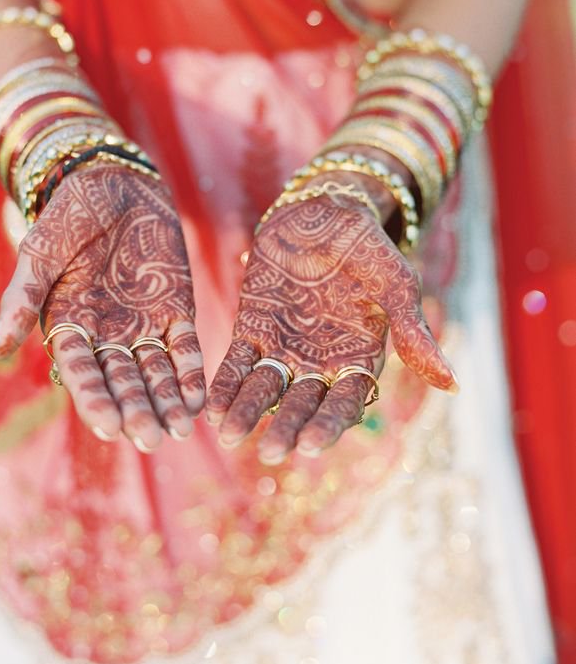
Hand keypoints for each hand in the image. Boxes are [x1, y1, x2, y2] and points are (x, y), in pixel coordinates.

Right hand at [0, 164, 205, 450]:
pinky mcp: (174, 311)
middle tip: (151, 439)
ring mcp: (142, 326)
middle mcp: (106, 336)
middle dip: (137, 410)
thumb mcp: (40, 254)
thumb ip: (22, 300)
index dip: (95, 399)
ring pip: (155, 373)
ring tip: (180, 431)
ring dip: (166, 402)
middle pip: (122, 382)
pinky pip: (184, 348)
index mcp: (69, 329)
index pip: (82, 374)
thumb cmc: (68, 216)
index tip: (109, 426)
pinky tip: (199, 399)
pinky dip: (190, 373)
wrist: (114, 182)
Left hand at [207, 191, 456, 464]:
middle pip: (302, 404)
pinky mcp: (251, 329)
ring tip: (229, 435)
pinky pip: (237, 364)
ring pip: (265, 390)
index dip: (329, 424)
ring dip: (248, 413)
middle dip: (286, 427)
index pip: (345, 402)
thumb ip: (413, 332)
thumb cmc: (368, 249)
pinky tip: (210, 406)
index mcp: (358, 359)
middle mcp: (319, 363)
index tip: (312, 445)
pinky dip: (225, 385)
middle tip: (270, 451)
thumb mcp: (396, 285)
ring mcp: (283, 349)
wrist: (324, 212)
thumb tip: (453, 385)